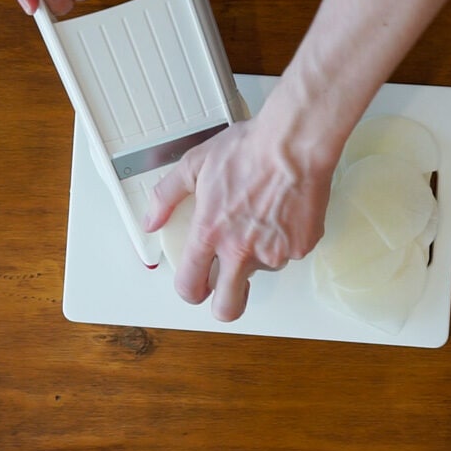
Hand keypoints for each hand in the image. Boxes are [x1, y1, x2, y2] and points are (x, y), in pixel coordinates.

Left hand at [144, 120, 333, 321]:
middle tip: (228, 290)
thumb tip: (151, 220)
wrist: (295, 142)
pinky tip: (282, 212)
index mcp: (210, 233)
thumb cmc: (249, 149)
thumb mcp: (194, 164)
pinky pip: (289, 253)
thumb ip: (166, 197)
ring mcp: (273, 252)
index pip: (190, 285)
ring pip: (262, 270)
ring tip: (261, 217)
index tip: (196, 288)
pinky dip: (284, 239)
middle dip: (225, 305)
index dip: (190, 292)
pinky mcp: (300, 247)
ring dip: (259, 254)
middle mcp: (240, 249)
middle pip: (228, 307)